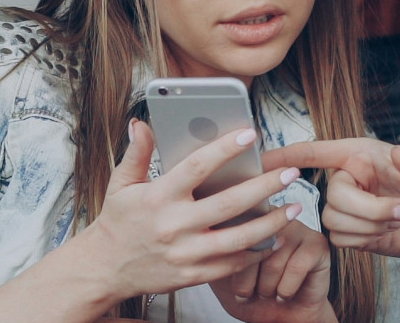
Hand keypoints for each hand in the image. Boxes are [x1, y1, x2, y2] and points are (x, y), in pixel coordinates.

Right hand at [80, 119, 301, 299]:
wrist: (104, 269)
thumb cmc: (117, 222)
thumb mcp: (121, 184)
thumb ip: (136, 153)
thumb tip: (142, 123)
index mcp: (158, 197)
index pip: (196, 167)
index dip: (223, 149)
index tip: (249, 134)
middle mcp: (174, 225)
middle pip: (229, 204)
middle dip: (264, 186)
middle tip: (290, 173)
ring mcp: (185, 254)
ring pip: (238, 239)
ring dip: (271, 223)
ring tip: (295, 208)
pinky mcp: (192, 275)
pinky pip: (231, 265)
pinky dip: (256, 252)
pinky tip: (274, 238)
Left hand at [210, 220, 335, 322]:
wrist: (282, 318)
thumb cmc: (251, 295)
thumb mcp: (221, 275)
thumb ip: (211, 251)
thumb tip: (207, 234)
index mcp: (245, 215)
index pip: (229, 232)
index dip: (230, 266)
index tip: (233, 282)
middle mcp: (271, 214)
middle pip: (250, 246)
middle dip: (246, 281)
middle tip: (251, 292)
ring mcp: (296, 226)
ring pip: (273, 260)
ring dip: (267, 288)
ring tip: (269, 291)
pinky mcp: (317, 244)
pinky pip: (295, 268)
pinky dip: (286, 290)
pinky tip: (284, 293)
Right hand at [263, 139, 399, 266]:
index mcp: (363, 154)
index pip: (318, 151)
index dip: (289, 154)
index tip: (263, 159)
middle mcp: (351, 178)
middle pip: (332, 194)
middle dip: (368, 208)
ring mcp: (349, 207)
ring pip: (334, 220)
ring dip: (370, 225)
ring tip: (399, 218)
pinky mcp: (352, 232)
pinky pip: (341, 239)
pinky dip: (366, 239)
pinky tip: (386, 233)